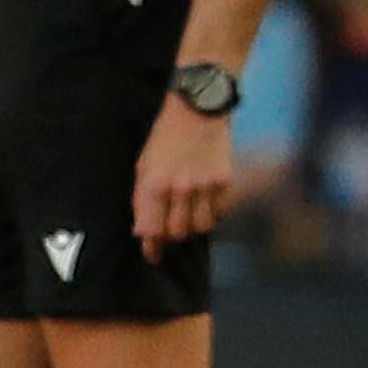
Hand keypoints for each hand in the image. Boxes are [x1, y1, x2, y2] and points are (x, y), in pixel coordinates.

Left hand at [133, 97, 234, 256]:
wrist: (196, 111)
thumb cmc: (163, 140)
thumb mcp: (143, 167)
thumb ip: (142, 199)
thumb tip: (142, 232)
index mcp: (154, 185)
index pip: (152, 230)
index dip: (152, 248)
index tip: (152, 256)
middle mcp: (180, 188)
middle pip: (178, 233)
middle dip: (171, 236)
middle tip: (168, 229)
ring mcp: (205, 185)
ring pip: (201, 227)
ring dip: (192, 227)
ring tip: (185, 216)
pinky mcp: (225, 180)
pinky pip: (219, 211)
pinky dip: (210, 213)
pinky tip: (202, 203)